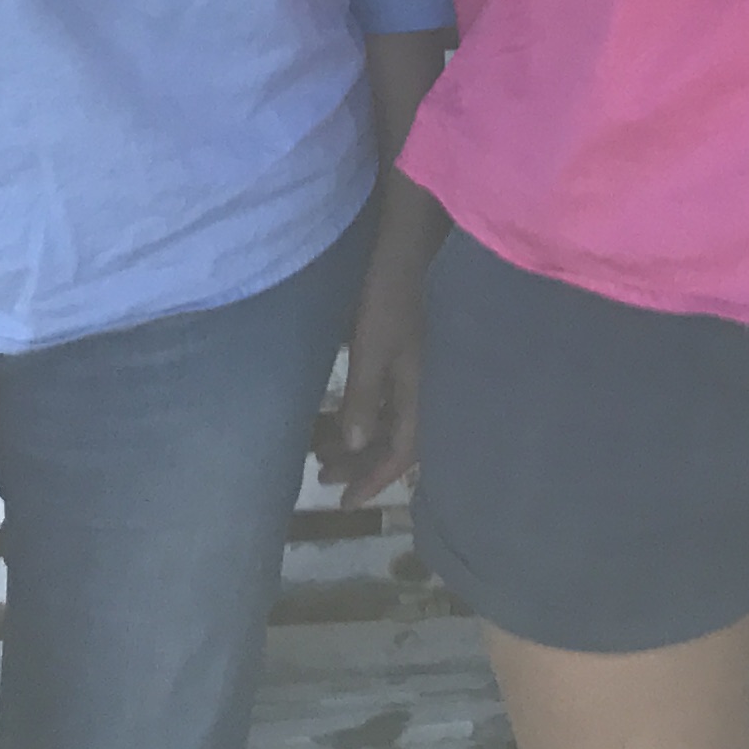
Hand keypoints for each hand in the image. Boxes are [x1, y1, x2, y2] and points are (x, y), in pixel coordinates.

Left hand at [316, 189, 439, 502]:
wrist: (412, 245)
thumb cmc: (389, 296)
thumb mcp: (372, 347)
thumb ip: (365, 396)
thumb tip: (356, 445)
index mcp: (421, 391)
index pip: (401, 452)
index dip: (373, 479)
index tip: (344, 503)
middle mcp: (425, 385)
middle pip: (396, 439)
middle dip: (360, 461)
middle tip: (323, 477)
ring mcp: (419, 367)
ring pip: (391, 417)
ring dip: (360, 436)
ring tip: (324, 451)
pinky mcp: (408, 349)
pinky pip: (390, 396)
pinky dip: (367, 410)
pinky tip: (348, 409)